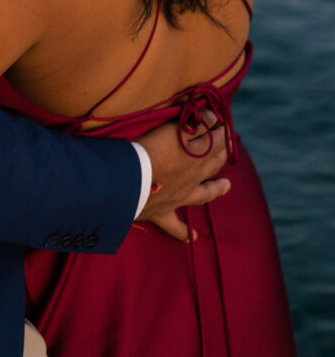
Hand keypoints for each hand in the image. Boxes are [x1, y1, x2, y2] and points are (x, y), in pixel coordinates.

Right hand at [136, 111, 230, 240]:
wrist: (128, 181)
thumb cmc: (149, 152)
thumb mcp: (173, 131)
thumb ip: (195, 124)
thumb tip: (213, 118)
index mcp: (196, 157)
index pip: (216, 141)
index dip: (221, 130)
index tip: (223, 122)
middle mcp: (192, 178)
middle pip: (213, 166)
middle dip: (222, 154)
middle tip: (228, 147)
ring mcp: (179, 197)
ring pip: (203, 194)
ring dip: (216, 189)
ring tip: (227, 185)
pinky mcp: (162, 212)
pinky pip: (175, 226)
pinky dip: (183, 233)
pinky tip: (191, 239)